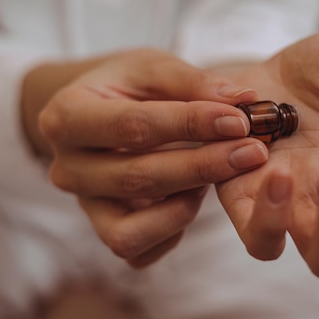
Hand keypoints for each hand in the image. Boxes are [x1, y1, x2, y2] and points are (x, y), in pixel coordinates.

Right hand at [29, 49, 266, 267]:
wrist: (97, 113)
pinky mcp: (102, 229)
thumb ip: (193, 83)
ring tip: (212, 178)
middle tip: (253, 152)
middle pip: (137, 178)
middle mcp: (66, 167)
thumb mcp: (152, 68)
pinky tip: (191, 199)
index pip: (133, 126)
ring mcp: (83, 205)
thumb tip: (244, 99)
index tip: (240, 119)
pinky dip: (169, 232)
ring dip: (182, 208)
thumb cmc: (127, 87)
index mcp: (66, 115)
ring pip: (130, 229)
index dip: (191, 124)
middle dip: (202, 166)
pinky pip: (136, 250)